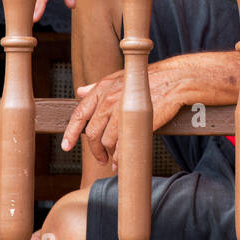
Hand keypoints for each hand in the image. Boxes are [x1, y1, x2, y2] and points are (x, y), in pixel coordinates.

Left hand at [61, 61, 188, 169]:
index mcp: (102, 89)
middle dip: (94, 150)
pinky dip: (119, 157)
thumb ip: (98, 87)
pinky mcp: (135, 123)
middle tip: (100, 158)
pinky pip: (121, 146)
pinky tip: (122, 160)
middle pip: (92, 132)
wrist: (173, 80)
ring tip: (113, 161)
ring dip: (108, 155)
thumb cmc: (148, 79)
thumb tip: (80, 92)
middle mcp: (108, 99)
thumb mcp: (119, 78)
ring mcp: (121, 111)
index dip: (70, 133)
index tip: (66, 146)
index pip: (79, 113)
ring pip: (106, 141)